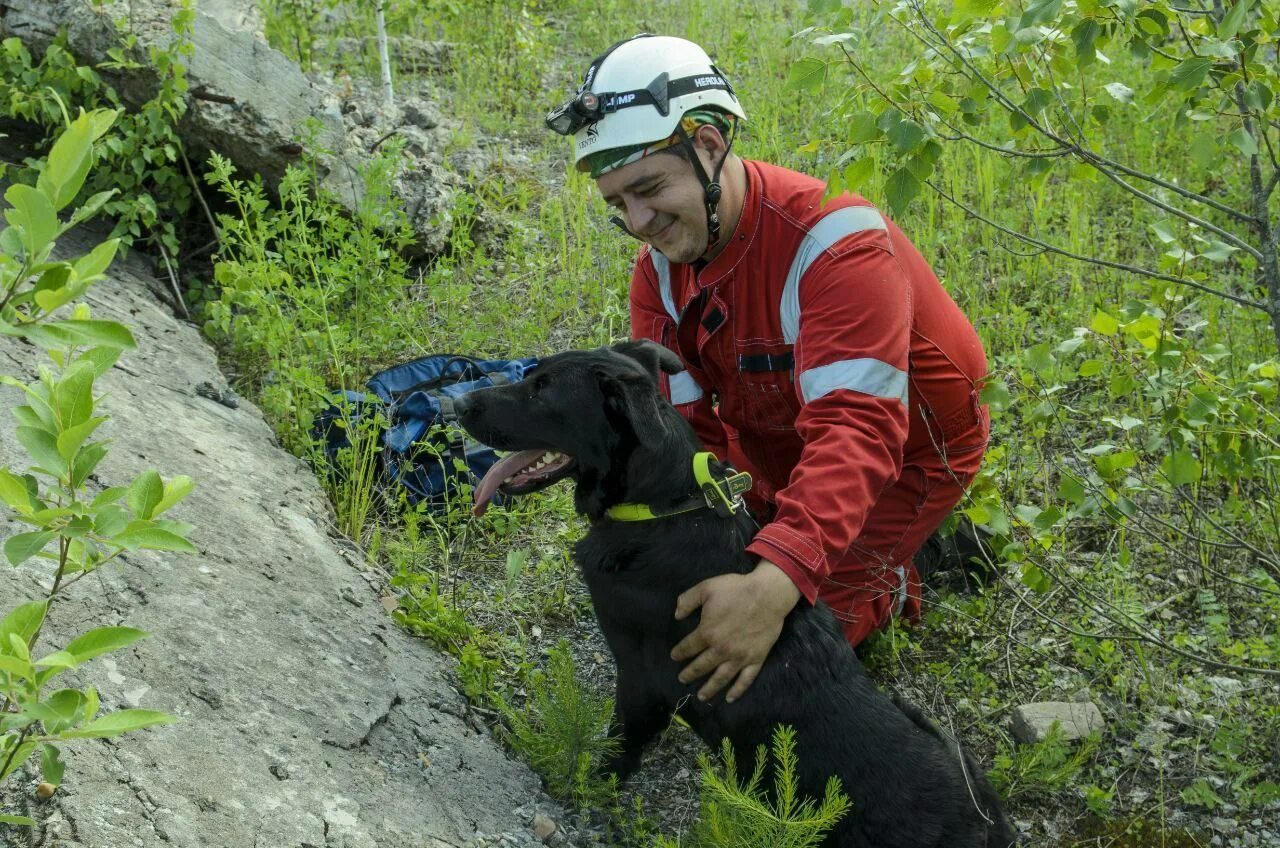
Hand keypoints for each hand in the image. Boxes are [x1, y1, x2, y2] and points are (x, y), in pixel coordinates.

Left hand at [670, 559, 801, 702]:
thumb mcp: (706, 588)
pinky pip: (745, 679)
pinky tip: (730, 698)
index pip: (689, 647)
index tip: (674, 656)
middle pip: (702, 666)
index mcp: (707, 633)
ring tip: (701, 697)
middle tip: (682, 679)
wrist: (768, 595)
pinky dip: (737, 690)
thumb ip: (687, 600)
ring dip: (709, 689)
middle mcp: (721, 650)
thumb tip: (677, 616)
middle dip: (690, 673)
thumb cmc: (737, 590)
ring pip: (721, 678)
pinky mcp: (756, 659)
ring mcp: (739, 657)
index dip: (679, 652)